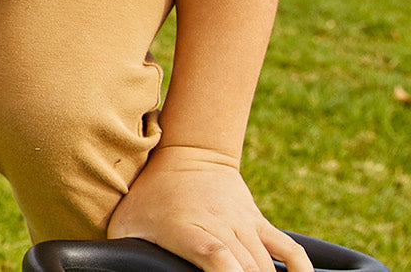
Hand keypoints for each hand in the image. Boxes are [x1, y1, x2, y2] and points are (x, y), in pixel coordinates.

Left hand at [108, 146, 311, 271]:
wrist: (185, 151)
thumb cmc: (147, 194)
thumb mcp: (124, 223)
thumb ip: (122, 254)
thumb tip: (109, 269)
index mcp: (188, 231)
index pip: (217, 258)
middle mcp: (221, 227)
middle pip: (247, 270)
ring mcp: (244, 225)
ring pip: (266, 267)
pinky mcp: (260, 224)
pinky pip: (291, 252)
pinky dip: (301, 271)